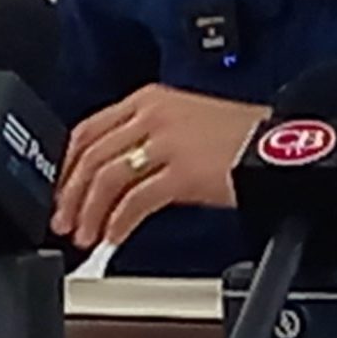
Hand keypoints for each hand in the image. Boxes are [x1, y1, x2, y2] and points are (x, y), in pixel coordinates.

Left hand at [51, 85, 264, 249]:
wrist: (278, 146)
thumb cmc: (237, 139)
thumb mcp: (183, 123)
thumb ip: (145, 137)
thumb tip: (108, 174)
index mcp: (149, 100)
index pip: (88, 129)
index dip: (65, 166)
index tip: (58, 192)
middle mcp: (153, 115)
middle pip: (92, 156)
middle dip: (71, 195)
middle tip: (63, 222)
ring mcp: (168, 142)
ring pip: (108, 179)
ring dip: (90, 213)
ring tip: (87, 237)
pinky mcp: (184, 171)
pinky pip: (137, 201)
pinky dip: (119, 223)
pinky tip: (114, 237)